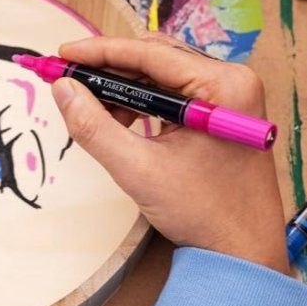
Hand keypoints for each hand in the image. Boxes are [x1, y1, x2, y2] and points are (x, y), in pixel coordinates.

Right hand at [51, 35, 287, 272]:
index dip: (100, 52)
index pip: (150, 54)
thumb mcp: (138, 170)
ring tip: (96, 113)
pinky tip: (122, 124)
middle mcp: (233, 81)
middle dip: (110, 70)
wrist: (244, 253)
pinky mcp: (224, 113)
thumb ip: (94, 127)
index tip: (62, 55)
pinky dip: (144, 103)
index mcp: (223, 86)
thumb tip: (63, 89)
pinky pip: (175, 93)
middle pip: (157, 59)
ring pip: (163, 76)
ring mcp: (231, 97)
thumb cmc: (205, 214)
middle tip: (69, 79)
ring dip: (125, 89)